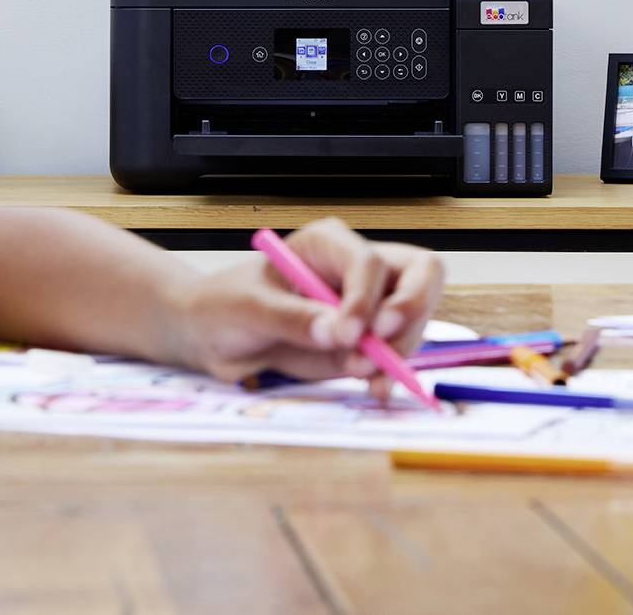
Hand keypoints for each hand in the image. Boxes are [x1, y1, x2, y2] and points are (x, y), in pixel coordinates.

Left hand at [171, 217, 443, 399]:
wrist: (212, 338)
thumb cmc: (224, 306)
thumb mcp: (248, 309)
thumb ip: (293, 319)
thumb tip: (338, 333)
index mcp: (327, 244)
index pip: (369, 261)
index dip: (366, 296)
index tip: (348, 333)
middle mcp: (356, 269)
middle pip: (420, 276)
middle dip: (410, 313)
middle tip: (385, 348)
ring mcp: (367, 304)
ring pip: (414, 319)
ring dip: (398, 350)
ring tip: (362, 374)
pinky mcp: (366, 340)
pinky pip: (398, 352)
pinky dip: (392, 372)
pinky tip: (374, 387)